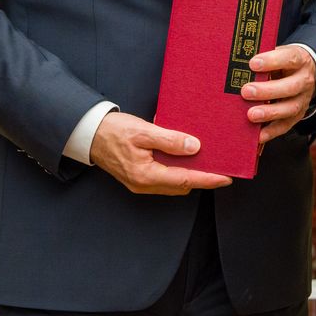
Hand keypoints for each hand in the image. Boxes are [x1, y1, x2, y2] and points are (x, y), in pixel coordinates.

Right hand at [90, 111, 231, 194]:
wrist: (88, 134)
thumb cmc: (114, 130)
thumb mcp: (144, 131)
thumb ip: (170, 140)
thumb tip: (195, 147)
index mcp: (146, 175)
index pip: (185, 179)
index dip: (208, 179)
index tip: (226, 178)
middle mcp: (144, 184)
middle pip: (182, 185)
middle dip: (202, 178)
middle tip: (221, 167)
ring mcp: (140, 183)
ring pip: (173, 183)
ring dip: (190, 175)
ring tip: (207, 161)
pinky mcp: (138, 178)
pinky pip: (164, 178)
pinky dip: (177, 171)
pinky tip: (184, 158)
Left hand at [241, 43, 315, 142]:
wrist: (302, 72)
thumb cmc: (283, 63)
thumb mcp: (277, 55)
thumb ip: (262, 60)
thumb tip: (237, 66)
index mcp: (300, 60)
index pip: (289, 58)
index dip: (272, 61)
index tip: (252, 63)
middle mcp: (305, 80)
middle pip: (291, 86)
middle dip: (267, 91)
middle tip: (246, 91)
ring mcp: (303, 99)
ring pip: (290, 108)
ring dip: (270, 112)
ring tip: (251, 114)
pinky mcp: (298, 115)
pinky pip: (286, 125)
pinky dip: (271, 131)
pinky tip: (258, 134)